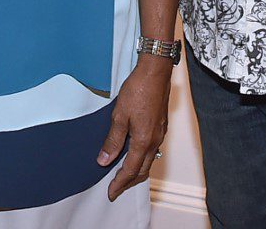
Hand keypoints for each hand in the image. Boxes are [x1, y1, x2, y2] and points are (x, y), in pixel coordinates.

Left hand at [96, 56, 171, 200]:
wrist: (155, 72)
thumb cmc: (138, 89)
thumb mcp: (119, 116)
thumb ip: (113, 140)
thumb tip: (105, 160)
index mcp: (143, 141)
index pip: (130, 170)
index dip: (119, 183)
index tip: (111, 192)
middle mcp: (154, 140)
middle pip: (142, 170)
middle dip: (129, 182)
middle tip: (116, 188)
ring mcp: (159, 133)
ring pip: (149, 160)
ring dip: (136, 170)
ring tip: (123, 174)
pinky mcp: (161, 125)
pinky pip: (152, 149)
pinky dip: (142, 158)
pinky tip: (134, 153)